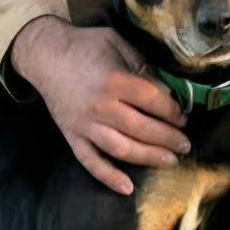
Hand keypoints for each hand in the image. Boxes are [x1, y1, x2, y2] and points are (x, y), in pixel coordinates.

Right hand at [10, 16, 189, 193]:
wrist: (45, 56)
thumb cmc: (85, 45)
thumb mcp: (117, 41)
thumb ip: (142, 63)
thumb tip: (167, 87)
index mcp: (114, 80)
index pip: (153, 101)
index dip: (172, 111)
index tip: (183, 117)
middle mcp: (101, 107)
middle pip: (142, 128)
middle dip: (168, 138)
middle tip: (185, 145)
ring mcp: (85, 125)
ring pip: (122, 149)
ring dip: (149, 157)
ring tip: (170, 161)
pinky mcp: (72, 137)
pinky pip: (90, 162)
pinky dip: (109, 177)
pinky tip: (128, 188)